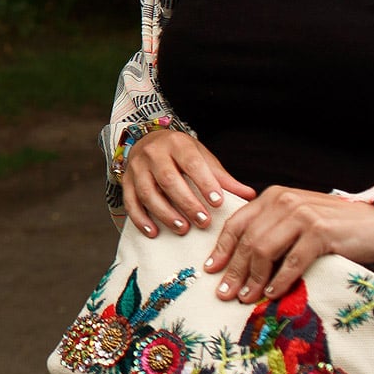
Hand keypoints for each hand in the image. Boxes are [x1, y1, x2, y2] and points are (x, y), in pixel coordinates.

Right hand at [120, 130, 255, 237]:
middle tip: (203, 222)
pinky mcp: (125, 181)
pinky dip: (141, 219)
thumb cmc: (181, 154)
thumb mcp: (202, 158)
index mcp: (178, 144)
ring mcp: (137, 167)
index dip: (205, 183)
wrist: (148, 141)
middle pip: (168, 179)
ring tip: (182, 228)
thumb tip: (249, 195)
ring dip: (165, 213)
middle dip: (186, 203)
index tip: (218, 203)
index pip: (192, 163)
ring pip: (147, 192)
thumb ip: (223, 178)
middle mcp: (154, 153)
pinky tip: (153, 232)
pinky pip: (130, 201)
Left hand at [204, 188, 373, 303]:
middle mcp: (284, 202)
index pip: (237, 223)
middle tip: (224, 293)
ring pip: (265, 250)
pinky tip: (272, 293)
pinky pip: (293, 261)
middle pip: (248, 240)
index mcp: (273, 197)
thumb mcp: (296, 220)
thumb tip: (242, 261)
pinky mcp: (320, 232)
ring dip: (253, 278)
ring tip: (246, 297)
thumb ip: (272, 229)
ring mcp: (302, 216)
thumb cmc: (333, 225)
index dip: (221, 248)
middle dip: (234, 269)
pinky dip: (280, 280)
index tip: (211, 269)